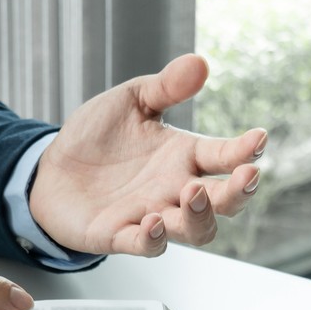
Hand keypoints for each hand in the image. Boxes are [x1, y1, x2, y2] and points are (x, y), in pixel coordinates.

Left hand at [28, 54, 265, 255]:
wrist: (52, 168)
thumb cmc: (97, 137)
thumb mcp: (131, 101)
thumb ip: (165, 86)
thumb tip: (199, 63)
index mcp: (183, 156)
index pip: (224, 156)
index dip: (245, 150)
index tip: (258, 138)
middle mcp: (174, 189)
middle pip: (223, 203)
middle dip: (239, 192)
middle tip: (247, 176)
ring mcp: (151, 214)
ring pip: (194, 230)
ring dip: (200, 216)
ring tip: (194, 193)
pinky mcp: (119, 235)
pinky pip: (146, 246)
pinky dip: (153, 239)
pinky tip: (153, 222)